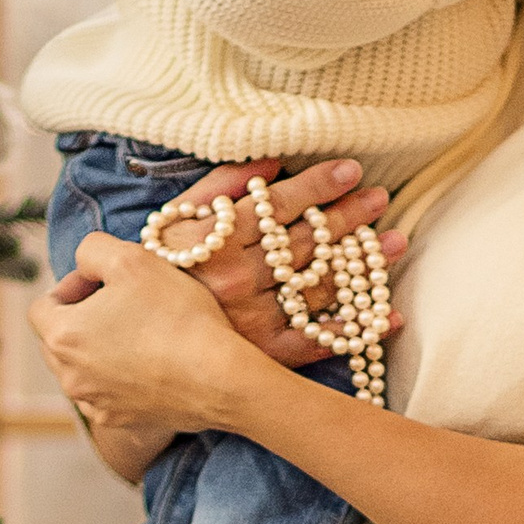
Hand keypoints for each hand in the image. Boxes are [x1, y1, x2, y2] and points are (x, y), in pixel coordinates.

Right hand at [46, 159, 408, 370]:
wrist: (127, 348)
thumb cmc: (152, 277)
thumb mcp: (171, 225)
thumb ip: (215, 189)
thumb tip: (268, 165)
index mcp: (211, 245)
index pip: (274, 207)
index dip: (315, 186)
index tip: (351, 168)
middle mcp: (234, 282)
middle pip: (303, 244)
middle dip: (347, 217)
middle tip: (380, 197)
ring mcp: (250, 323)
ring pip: (317, 288)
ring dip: (363, 266)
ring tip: (396, 241)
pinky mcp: (261, 358)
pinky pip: (316, 344)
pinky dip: (356, 331)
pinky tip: (390, 315)